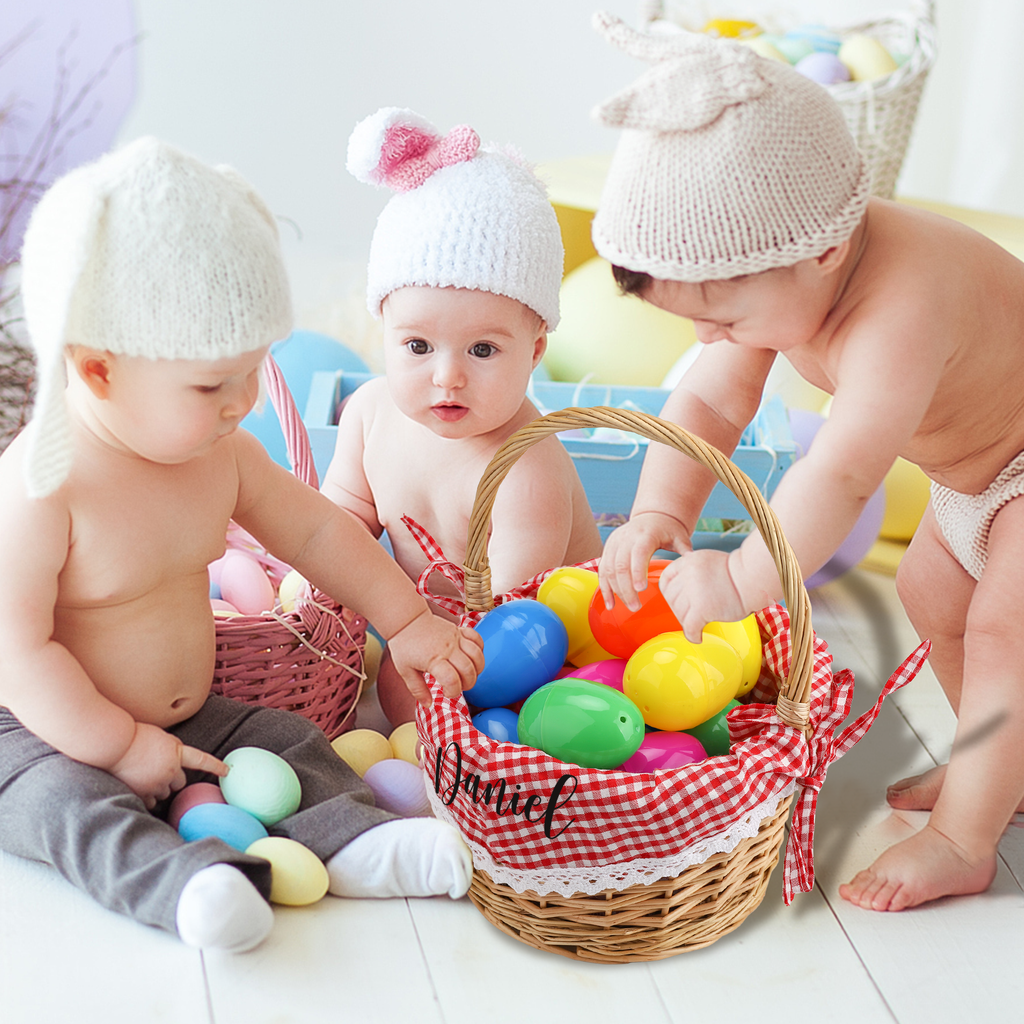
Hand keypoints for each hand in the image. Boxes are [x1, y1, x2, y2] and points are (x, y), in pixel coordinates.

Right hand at [108, 722, 227, 808]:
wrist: (114, 744)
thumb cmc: (133, 736)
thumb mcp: (160, 736)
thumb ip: (171, 748)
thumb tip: (175, 757)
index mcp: (176, 752)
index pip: (201, 760)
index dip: (215, 766)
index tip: (227, 771)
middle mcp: (170, 770)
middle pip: (180, 782)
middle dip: (172, 779)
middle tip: (157, 771)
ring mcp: (157, 783)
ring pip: (165, 793)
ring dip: (158, 788)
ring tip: (142, 776)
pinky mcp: (143, 794)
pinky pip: (151, 802)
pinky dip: (147, 797)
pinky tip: (137, 786)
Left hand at [387, 610, 484, 703]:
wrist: (406, 620)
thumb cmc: (404, 644)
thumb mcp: (405, 671)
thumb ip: (417, 689)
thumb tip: (428, 704)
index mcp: (433, 660)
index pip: (452, 680)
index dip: (453, 692)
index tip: (447, 693)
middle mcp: (447, 649)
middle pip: (468, 670)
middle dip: (468, 684)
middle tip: (458, 686)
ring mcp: (455, 638)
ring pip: (477, 655)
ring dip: (477, 669)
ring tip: (468, 674)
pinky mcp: (458, 631)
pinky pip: (477, 638)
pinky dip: (480, 649)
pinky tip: (472, 657)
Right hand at [598, 511, 691, 612]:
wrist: (652, 516)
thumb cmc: (668, 529)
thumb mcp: (679, 536)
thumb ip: (685, 548)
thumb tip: (692, 561)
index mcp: (645, 534)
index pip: (638, 553)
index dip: (637, 571)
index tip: (640, 589)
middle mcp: (626, 538)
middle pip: (620, 565)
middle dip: (626, 588)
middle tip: (636, 607)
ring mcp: (615, 543)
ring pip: (609, 569)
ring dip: (616, 591)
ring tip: (629, 606)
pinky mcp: (608, 549)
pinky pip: (603, 570)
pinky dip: (605, 588)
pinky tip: (610, 603)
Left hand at [657, 548, 749, 642]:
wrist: (755, 577)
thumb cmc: (738, 572)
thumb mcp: (708, 560)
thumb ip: (693, 572)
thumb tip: (684, 590)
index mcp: (688, 561)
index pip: (666, 580)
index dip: (670, 593)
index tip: (678, 601)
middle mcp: (688, 574)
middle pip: (672, 598)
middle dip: (680, 610)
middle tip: (693, 616)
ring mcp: (694, 591)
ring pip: (680, 614)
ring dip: (688, 623)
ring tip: (699, 625)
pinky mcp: (702, 608)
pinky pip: (689, 627)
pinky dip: (692, 635)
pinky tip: (698, 637)